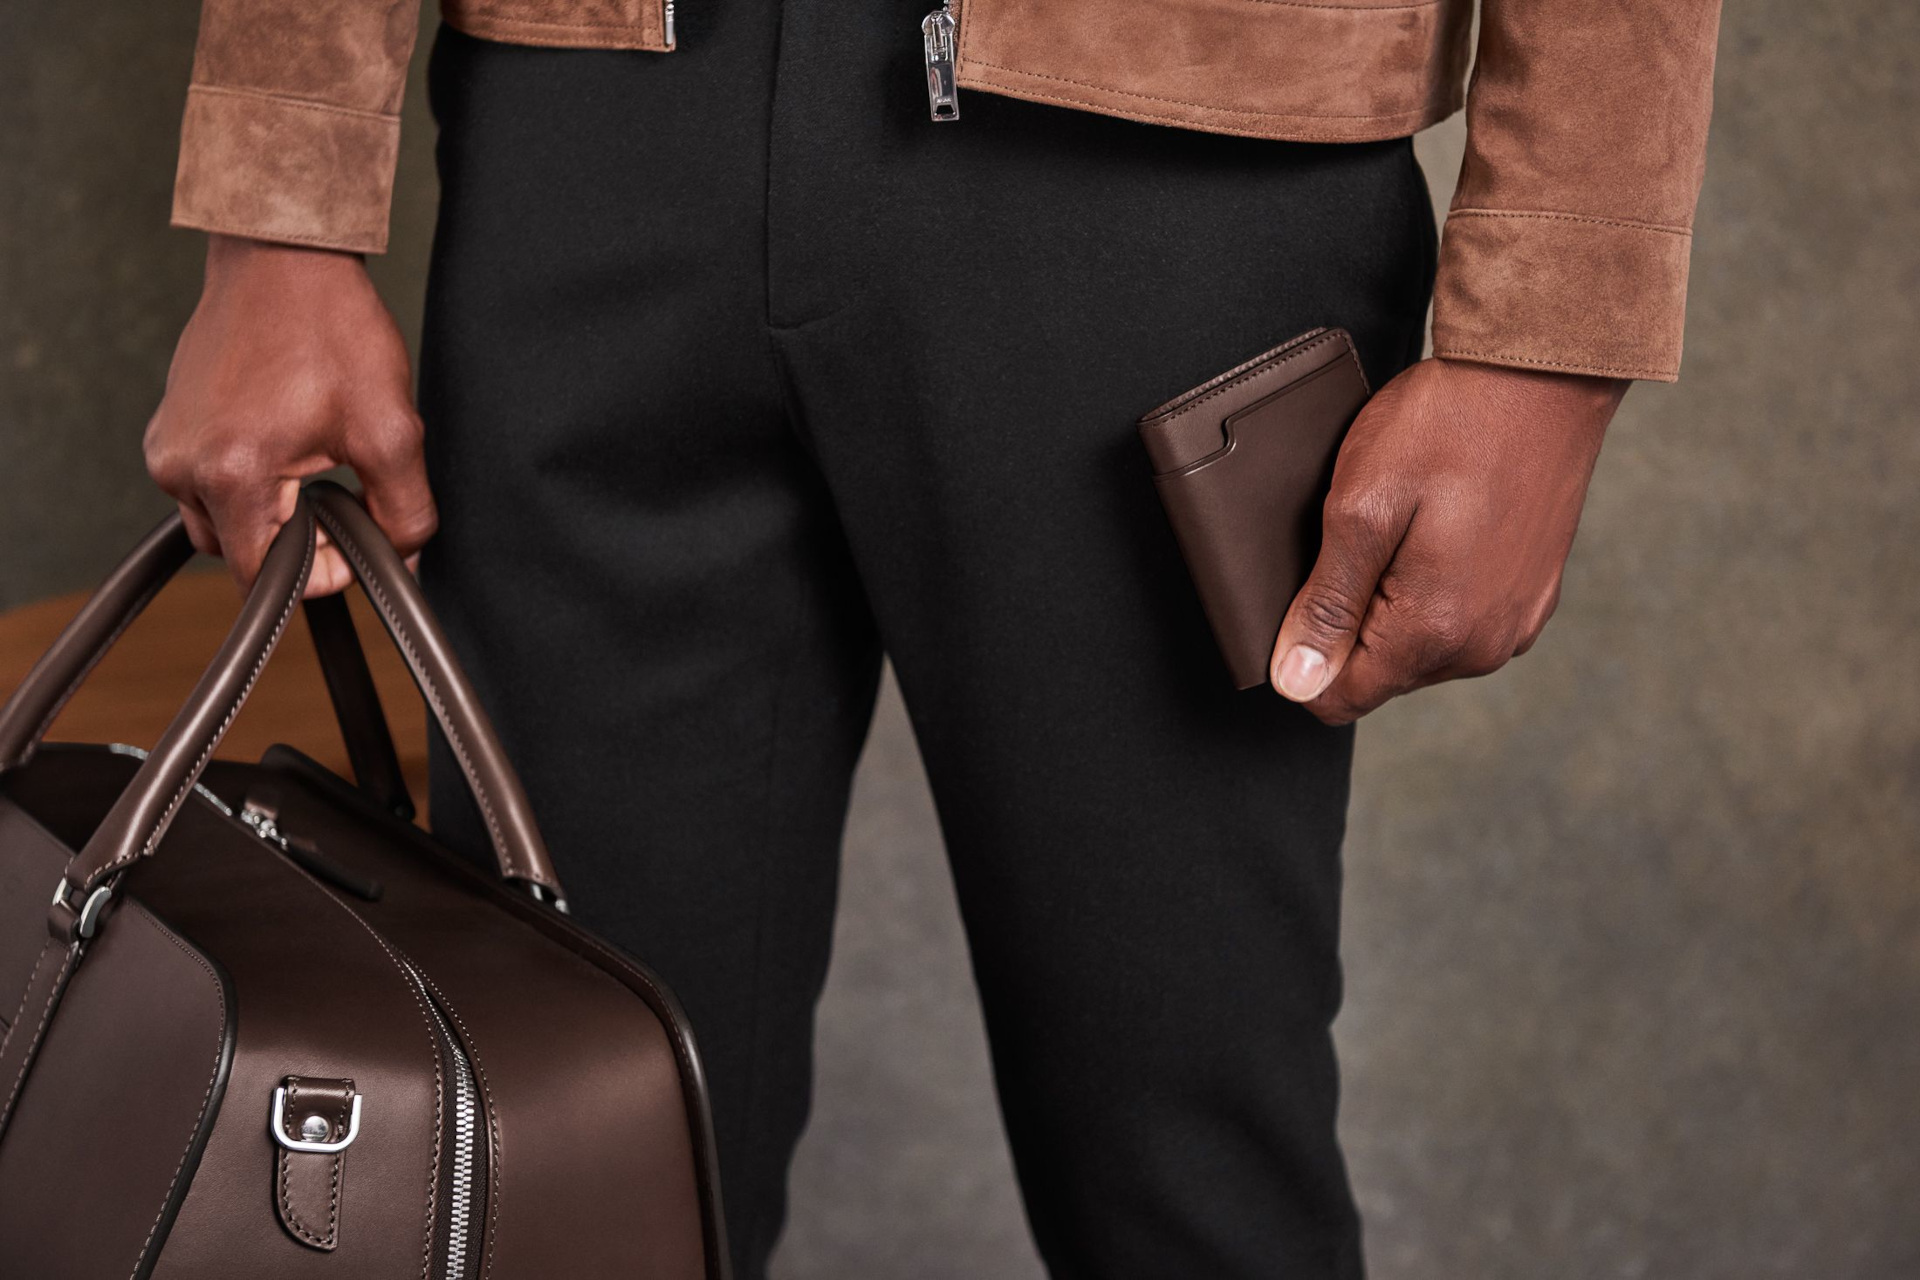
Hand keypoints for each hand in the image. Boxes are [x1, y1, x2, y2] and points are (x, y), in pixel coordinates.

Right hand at [144, 234, 436, 596]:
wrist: (283, 258)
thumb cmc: (333, 331)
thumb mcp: (391, 430)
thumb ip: (404, 511)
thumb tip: (402, 560)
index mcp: (230, 475)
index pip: (266, 578)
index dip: (322, 573)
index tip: (355, 536)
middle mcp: (181, 468)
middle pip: (242, 554)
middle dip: (298, 542)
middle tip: (343, 491)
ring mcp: (167, 447)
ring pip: (224, 523)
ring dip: (273, 514)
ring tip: (315, 461)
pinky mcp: (166, 429)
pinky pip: (208, 486)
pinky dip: (249, 483)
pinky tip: (286, 440)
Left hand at [1270, 357, 1626, 723]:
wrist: (1542, 372)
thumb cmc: (1449, 426)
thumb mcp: (1360, 509)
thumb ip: (1326, 605)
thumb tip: (1296, 681)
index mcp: (1434, 633)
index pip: (1339, 698)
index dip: (1303, 655)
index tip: (1305, 594)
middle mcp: (1483, 646)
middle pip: (1379, 672)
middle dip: (1351, 620)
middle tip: (1359, 539)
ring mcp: (1515, 622)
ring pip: (1418, 646)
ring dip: (1393, 601)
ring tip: (1405, 525)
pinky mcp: (1533, 596)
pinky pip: (1460, 617)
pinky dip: (1436, 586)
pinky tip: (1439, 526)